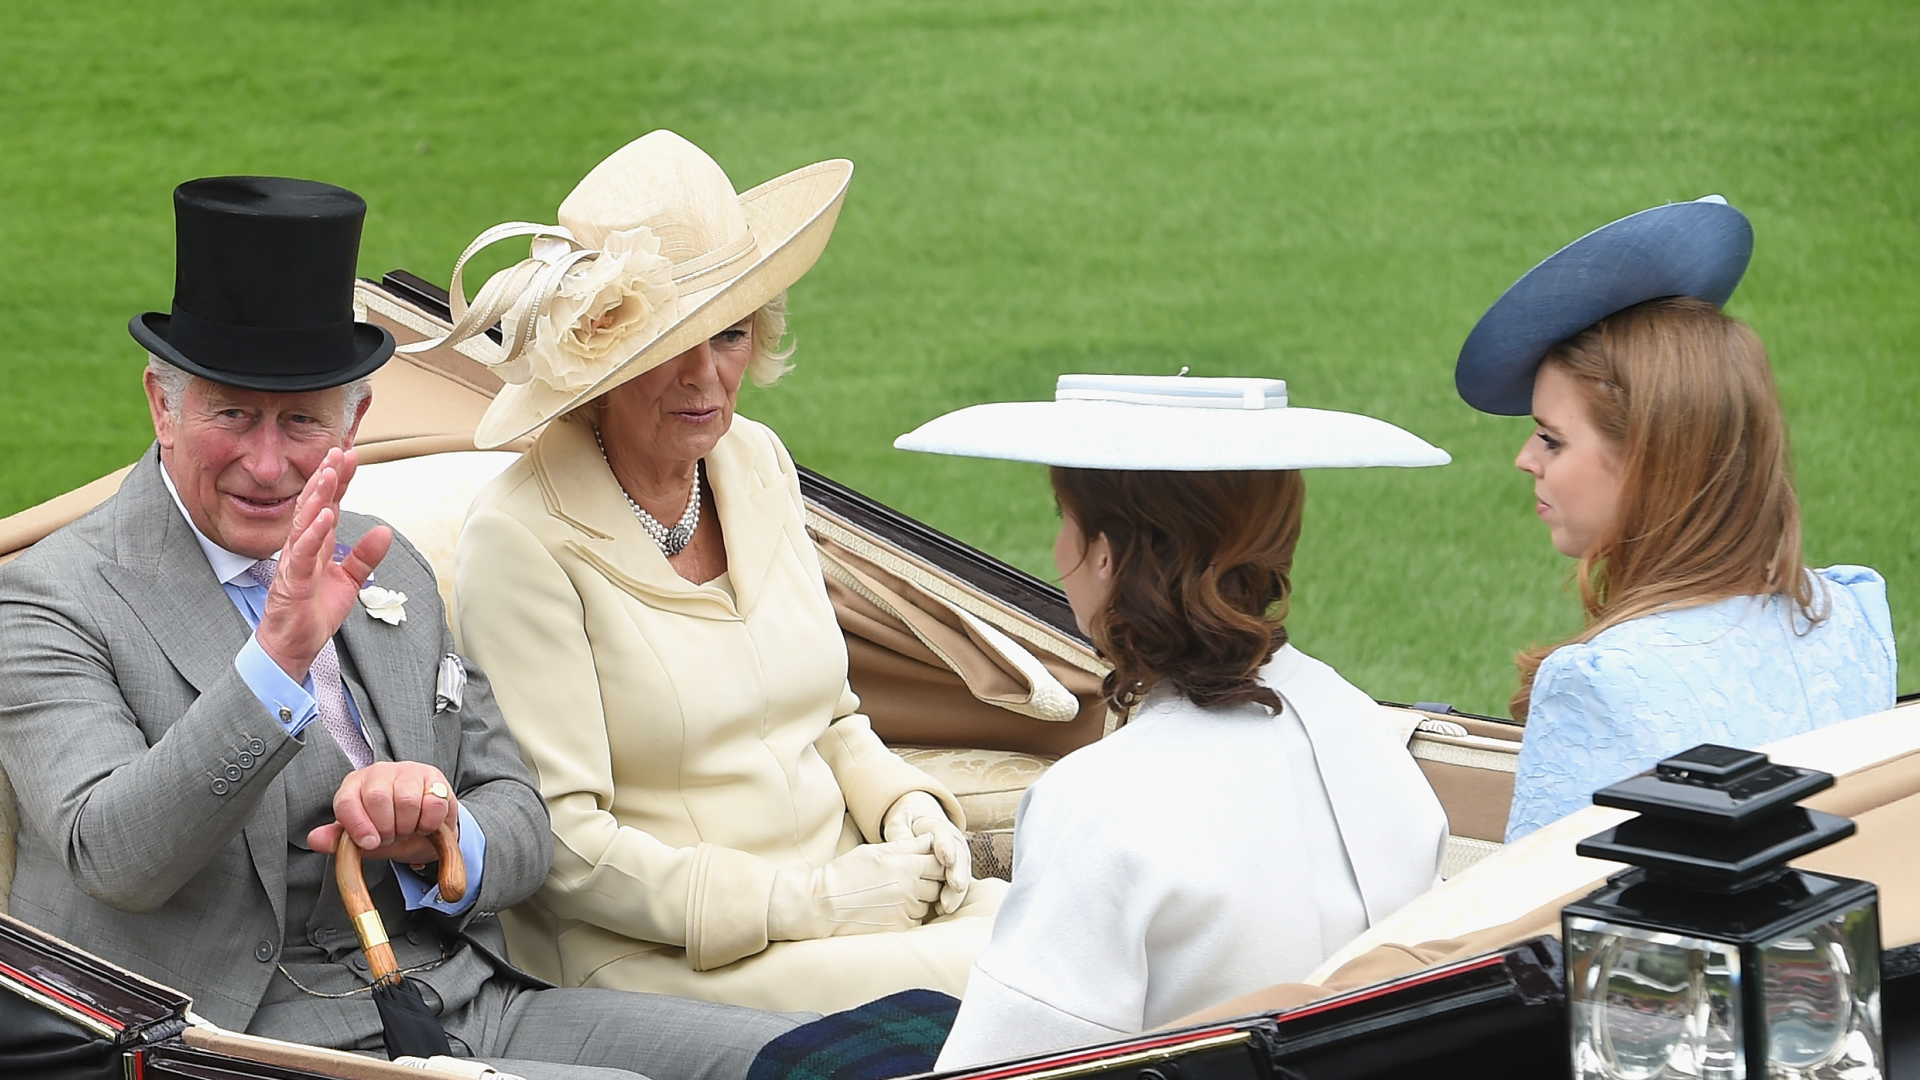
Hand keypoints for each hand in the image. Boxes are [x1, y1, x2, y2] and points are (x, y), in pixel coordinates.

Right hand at [256, 448, 392, 681]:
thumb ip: (365, 556)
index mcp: (317, 544)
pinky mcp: (293, 581)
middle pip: (315, 505)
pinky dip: (313, 534)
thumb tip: (385, 532)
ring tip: (330, 473)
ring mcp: (295, 562)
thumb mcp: (349, 580)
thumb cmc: (314, 611)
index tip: (350, 455)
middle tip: (338, 451)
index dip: (340, 481)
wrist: (292, 645)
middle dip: (327, 477)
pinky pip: (303, 553)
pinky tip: (324, 516)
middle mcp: (303, 547)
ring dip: (318, 496)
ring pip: (305, 522)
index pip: (330, 505)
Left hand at [308, 762, 458, 865]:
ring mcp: (407, 771)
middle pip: (377, 799)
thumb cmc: (388, 830)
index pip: (347, 801)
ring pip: (407, 801)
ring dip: (409, 826)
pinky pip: (433, 802)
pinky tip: (426, 824)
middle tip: (392, 836)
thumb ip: (338, 840)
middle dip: (387, 828)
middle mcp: (378, 772)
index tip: (370, 843)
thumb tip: (315, 839)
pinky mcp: (434, 776)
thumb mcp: (361, 840)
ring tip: (408, 829)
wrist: (424, 830)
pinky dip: (430, 822)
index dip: (358, 826)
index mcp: (354, 785)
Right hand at [767, 836, 941, 940]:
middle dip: (928, 883)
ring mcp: (905, 911)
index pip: (939, 863)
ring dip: (918, 901)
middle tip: (909, 881)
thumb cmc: (844, 873)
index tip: (925, 865)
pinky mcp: (898, 929)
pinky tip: (888, 911)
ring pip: (927, 906)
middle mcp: (909, 889)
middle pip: (937, 886)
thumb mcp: (874, 851)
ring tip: (892, 896)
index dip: (935, 863)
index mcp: (905, 866)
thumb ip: (906, 846)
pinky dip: (907, 917)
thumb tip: (930, 838)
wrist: (820, 905)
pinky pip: (915, 923)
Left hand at [883, 790, 971, 914]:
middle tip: (955, 885)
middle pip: (960, 857)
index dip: (945, 845)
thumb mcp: (900, 824)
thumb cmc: (907, 828)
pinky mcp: (955, 877)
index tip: (944, 857)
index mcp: (939, 827)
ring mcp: (957, 862)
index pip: (944, 834)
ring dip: (956, 892)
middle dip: (958, 872)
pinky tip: (943, 911)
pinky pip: (957, 889)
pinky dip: (953, 900)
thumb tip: (899, 844)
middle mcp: (953, 844)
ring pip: (961, 876)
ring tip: (947, 906)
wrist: (918, 833)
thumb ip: (900, 832)